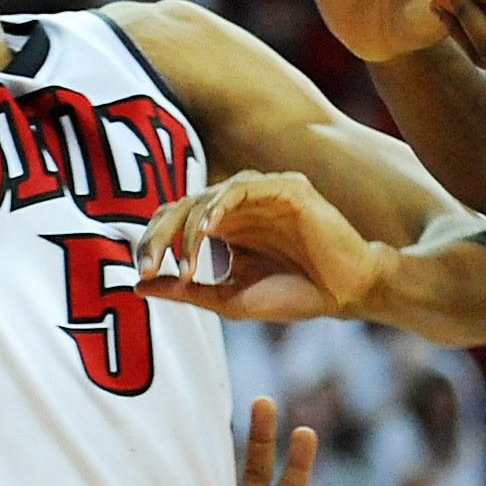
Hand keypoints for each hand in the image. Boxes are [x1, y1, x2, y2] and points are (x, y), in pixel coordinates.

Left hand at [137, 170, 391, 321]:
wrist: (347, 295)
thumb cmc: (296, 295)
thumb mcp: (230, 298)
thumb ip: (187, 289)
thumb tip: (137, 287)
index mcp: (225, 227)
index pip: (174, 221)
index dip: (152, 243)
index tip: (142, 274)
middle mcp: (239, 205)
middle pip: (183, 204)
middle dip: (159, 235)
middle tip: (149, 266)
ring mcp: (263, 193)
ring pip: (209, 195)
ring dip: (188, 227)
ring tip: (183, 260)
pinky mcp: (287, 188)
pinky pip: (243, 187)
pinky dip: (220, 204)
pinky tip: (207, 228)